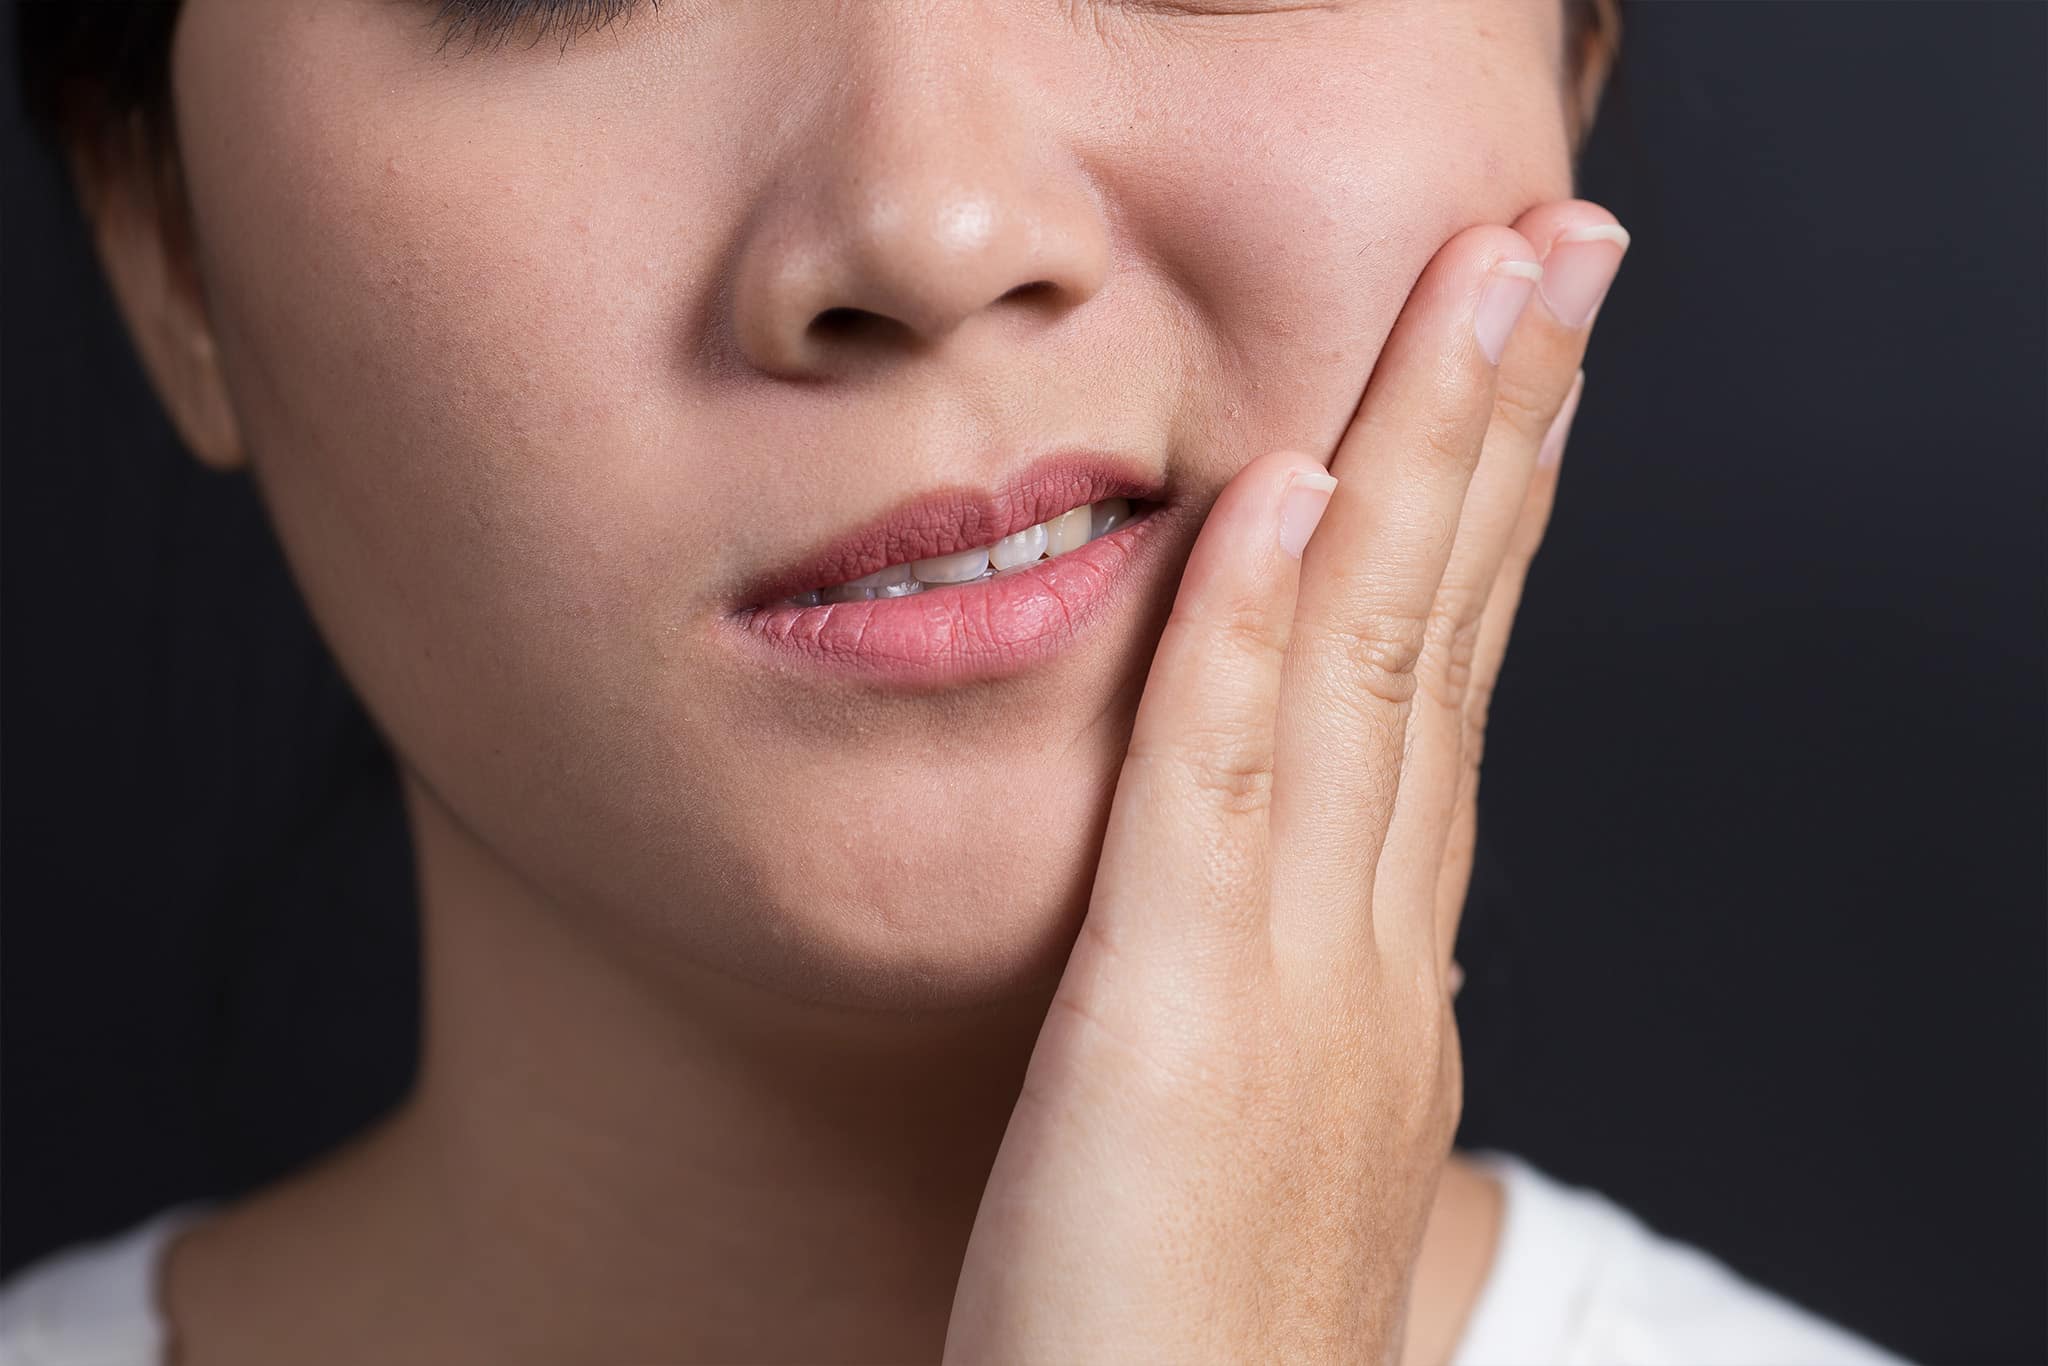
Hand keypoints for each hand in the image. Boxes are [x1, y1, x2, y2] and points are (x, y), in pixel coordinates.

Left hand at [945, 199, 1625, 1363]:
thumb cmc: (1176, 1348)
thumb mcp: (1250, 1133)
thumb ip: (1290, 992)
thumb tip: (1324, 900)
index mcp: (1378, 976)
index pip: (1445, 695)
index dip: (1493, 514)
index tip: (1516, 367)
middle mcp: (1373, 959)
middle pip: (1448, 642)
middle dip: (1510, 429)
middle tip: (1560, 251)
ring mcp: (1301, 988)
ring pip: (1377, 674)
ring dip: (1433, 463)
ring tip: (1487, 286)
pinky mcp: (1183, 1033)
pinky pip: (1221, 795)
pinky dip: (1259, 634)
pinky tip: (1297, 490)